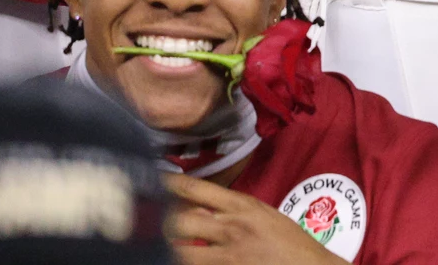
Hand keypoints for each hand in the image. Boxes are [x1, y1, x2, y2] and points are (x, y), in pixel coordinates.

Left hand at [164, 173, 340, 261]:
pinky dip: (182, 262)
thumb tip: (197, 206)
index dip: (168, 184)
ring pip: (179, 251)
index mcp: (242, 206)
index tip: (149, 180)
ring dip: (165, 249)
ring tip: (154, 246)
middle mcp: (231, 228)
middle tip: (146, 223)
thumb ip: (232, 210)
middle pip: (178, 220)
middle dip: (159, 222)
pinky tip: (173, 260)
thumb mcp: (265, 215)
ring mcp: (227, 255)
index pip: (195, 189)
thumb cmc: (290, 242)